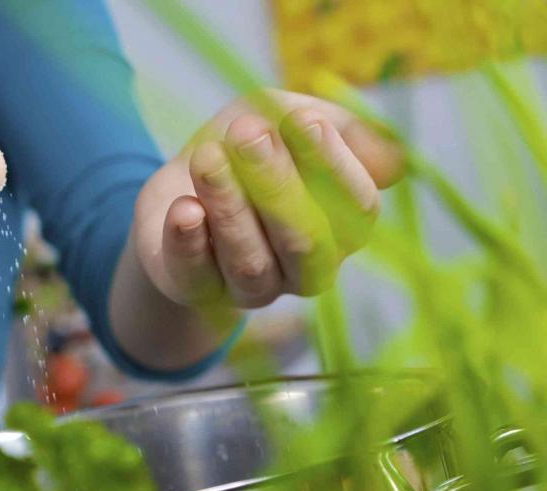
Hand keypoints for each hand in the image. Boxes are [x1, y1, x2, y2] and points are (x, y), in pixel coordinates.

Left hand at [135, 90, 404, 309]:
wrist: (181, 182)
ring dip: (229, 207)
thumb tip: (393, 160)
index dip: (332, 164)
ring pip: (250, 261)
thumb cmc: (246, 148)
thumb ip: (338, 128)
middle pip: (304, 240)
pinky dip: (189, 242)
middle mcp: (304, 267)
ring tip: (207, 157)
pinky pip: (197, 276)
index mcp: (342, 227)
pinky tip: (184, 209)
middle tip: (247, 133)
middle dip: (277, 183)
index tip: (302, 120)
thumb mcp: (287, 117)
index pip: (354, 208)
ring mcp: (252, 287)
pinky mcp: (197, 289)